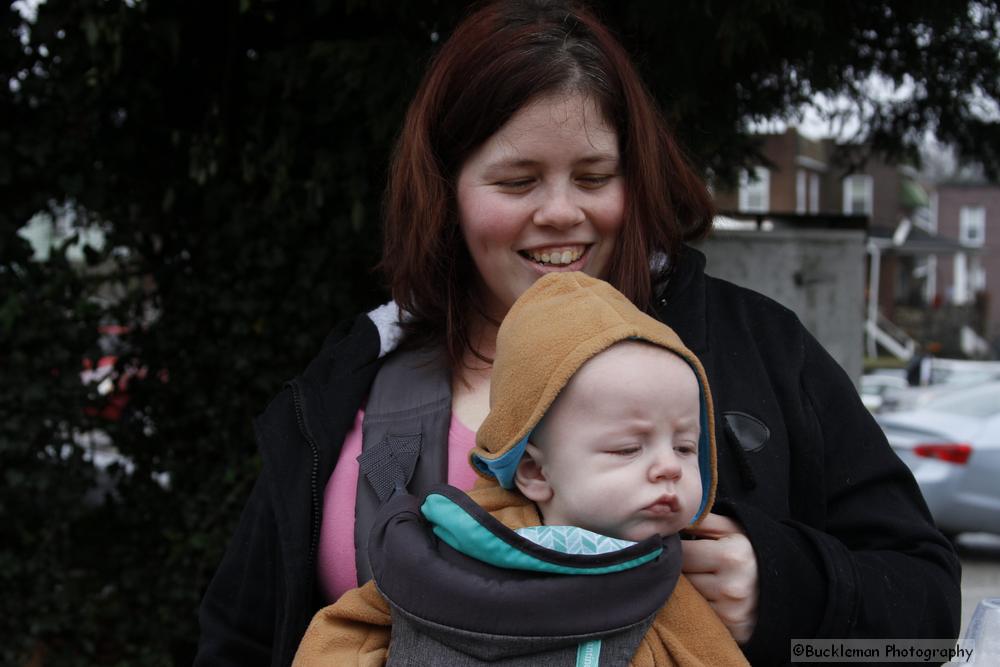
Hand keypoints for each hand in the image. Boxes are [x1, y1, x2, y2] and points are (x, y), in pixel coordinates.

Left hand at [681, 513, 758, 643]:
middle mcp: (730, 587)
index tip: (678, 545)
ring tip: (701, 578)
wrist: (785, 585)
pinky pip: (698, 614)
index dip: (677, 547)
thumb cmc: (752, 551)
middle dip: (680, 568)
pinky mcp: (729, 629)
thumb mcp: (733, 528)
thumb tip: (673, 520)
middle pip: (681, 577)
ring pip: (687, 597)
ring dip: (687, 588)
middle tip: (690, 563)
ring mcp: (730, 612)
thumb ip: (703, 520)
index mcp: (731, 556)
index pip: (682, 552)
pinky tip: (708, 596)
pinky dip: (698, 605)